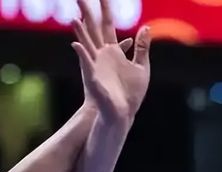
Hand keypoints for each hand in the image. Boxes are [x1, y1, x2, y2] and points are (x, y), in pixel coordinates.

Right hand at [72, 0, 150, 120]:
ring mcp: (96, 65)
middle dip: (88, 13)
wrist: (122, 112)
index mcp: (113, 51)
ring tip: (74, 18)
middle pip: (93, 29)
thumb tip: (146, 27)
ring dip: (80, 31)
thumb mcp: (141, 67)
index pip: (107, 25)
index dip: (105, 10)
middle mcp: (102, 55)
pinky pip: (86, 64)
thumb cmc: (131, 92)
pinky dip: (83, 55)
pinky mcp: (93, 77)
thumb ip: (141, 47)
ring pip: (86, 43)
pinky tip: (77, 44)